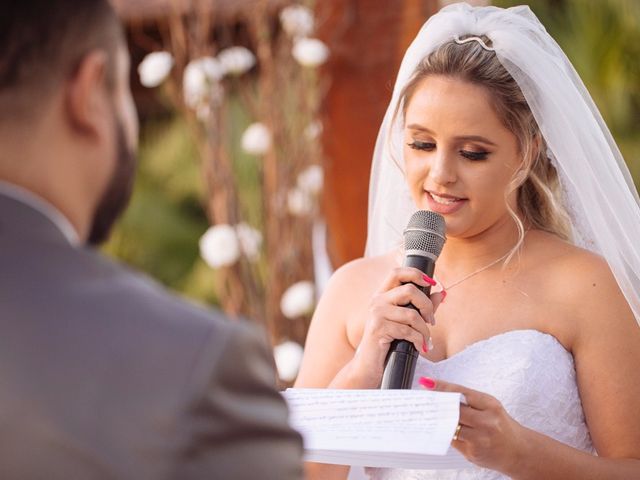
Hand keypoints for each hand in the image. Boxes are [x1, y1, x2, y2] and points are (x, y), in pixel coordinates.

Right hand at [352, 267, 443, 386]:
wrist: (370, 365)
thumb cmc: (389, 342)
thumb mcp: (406, 321)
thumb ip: (422, 306)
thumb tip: (442, 293)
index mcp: (382, 295)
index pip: (396, 272)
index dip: (415, 273)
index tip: (430, 283)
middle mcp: (377, 301)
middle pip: (409, 290)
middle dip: (427, 305)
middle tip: (431, 320)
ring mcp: (376, 314)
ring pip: (411, 314)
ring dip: (424, 329)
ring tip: (426, 339)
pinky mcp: (378, 329)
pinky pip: (408, 331)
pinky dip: (419, 340)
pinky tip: (420, 347)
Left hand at [419, 377, 525, 473]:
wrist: (518, 451)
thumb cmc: (500, 424)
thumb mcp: (489, 407)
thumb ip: (468, 400)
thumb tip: (440, 392)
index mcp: (490, 405)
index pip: (461, 393)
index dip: (442, 387)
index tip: (426, 382)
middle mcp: (486, 422)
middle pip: (454, 411)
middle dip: (437, 404)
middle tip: (423, 399)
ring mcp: (480, 440)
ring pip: (451, 427)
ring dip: (438, 420)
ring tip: (427, 413)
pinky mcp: (473, 454)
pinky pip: (453, 441)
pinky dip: (445, 434)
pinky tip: (439, 428)